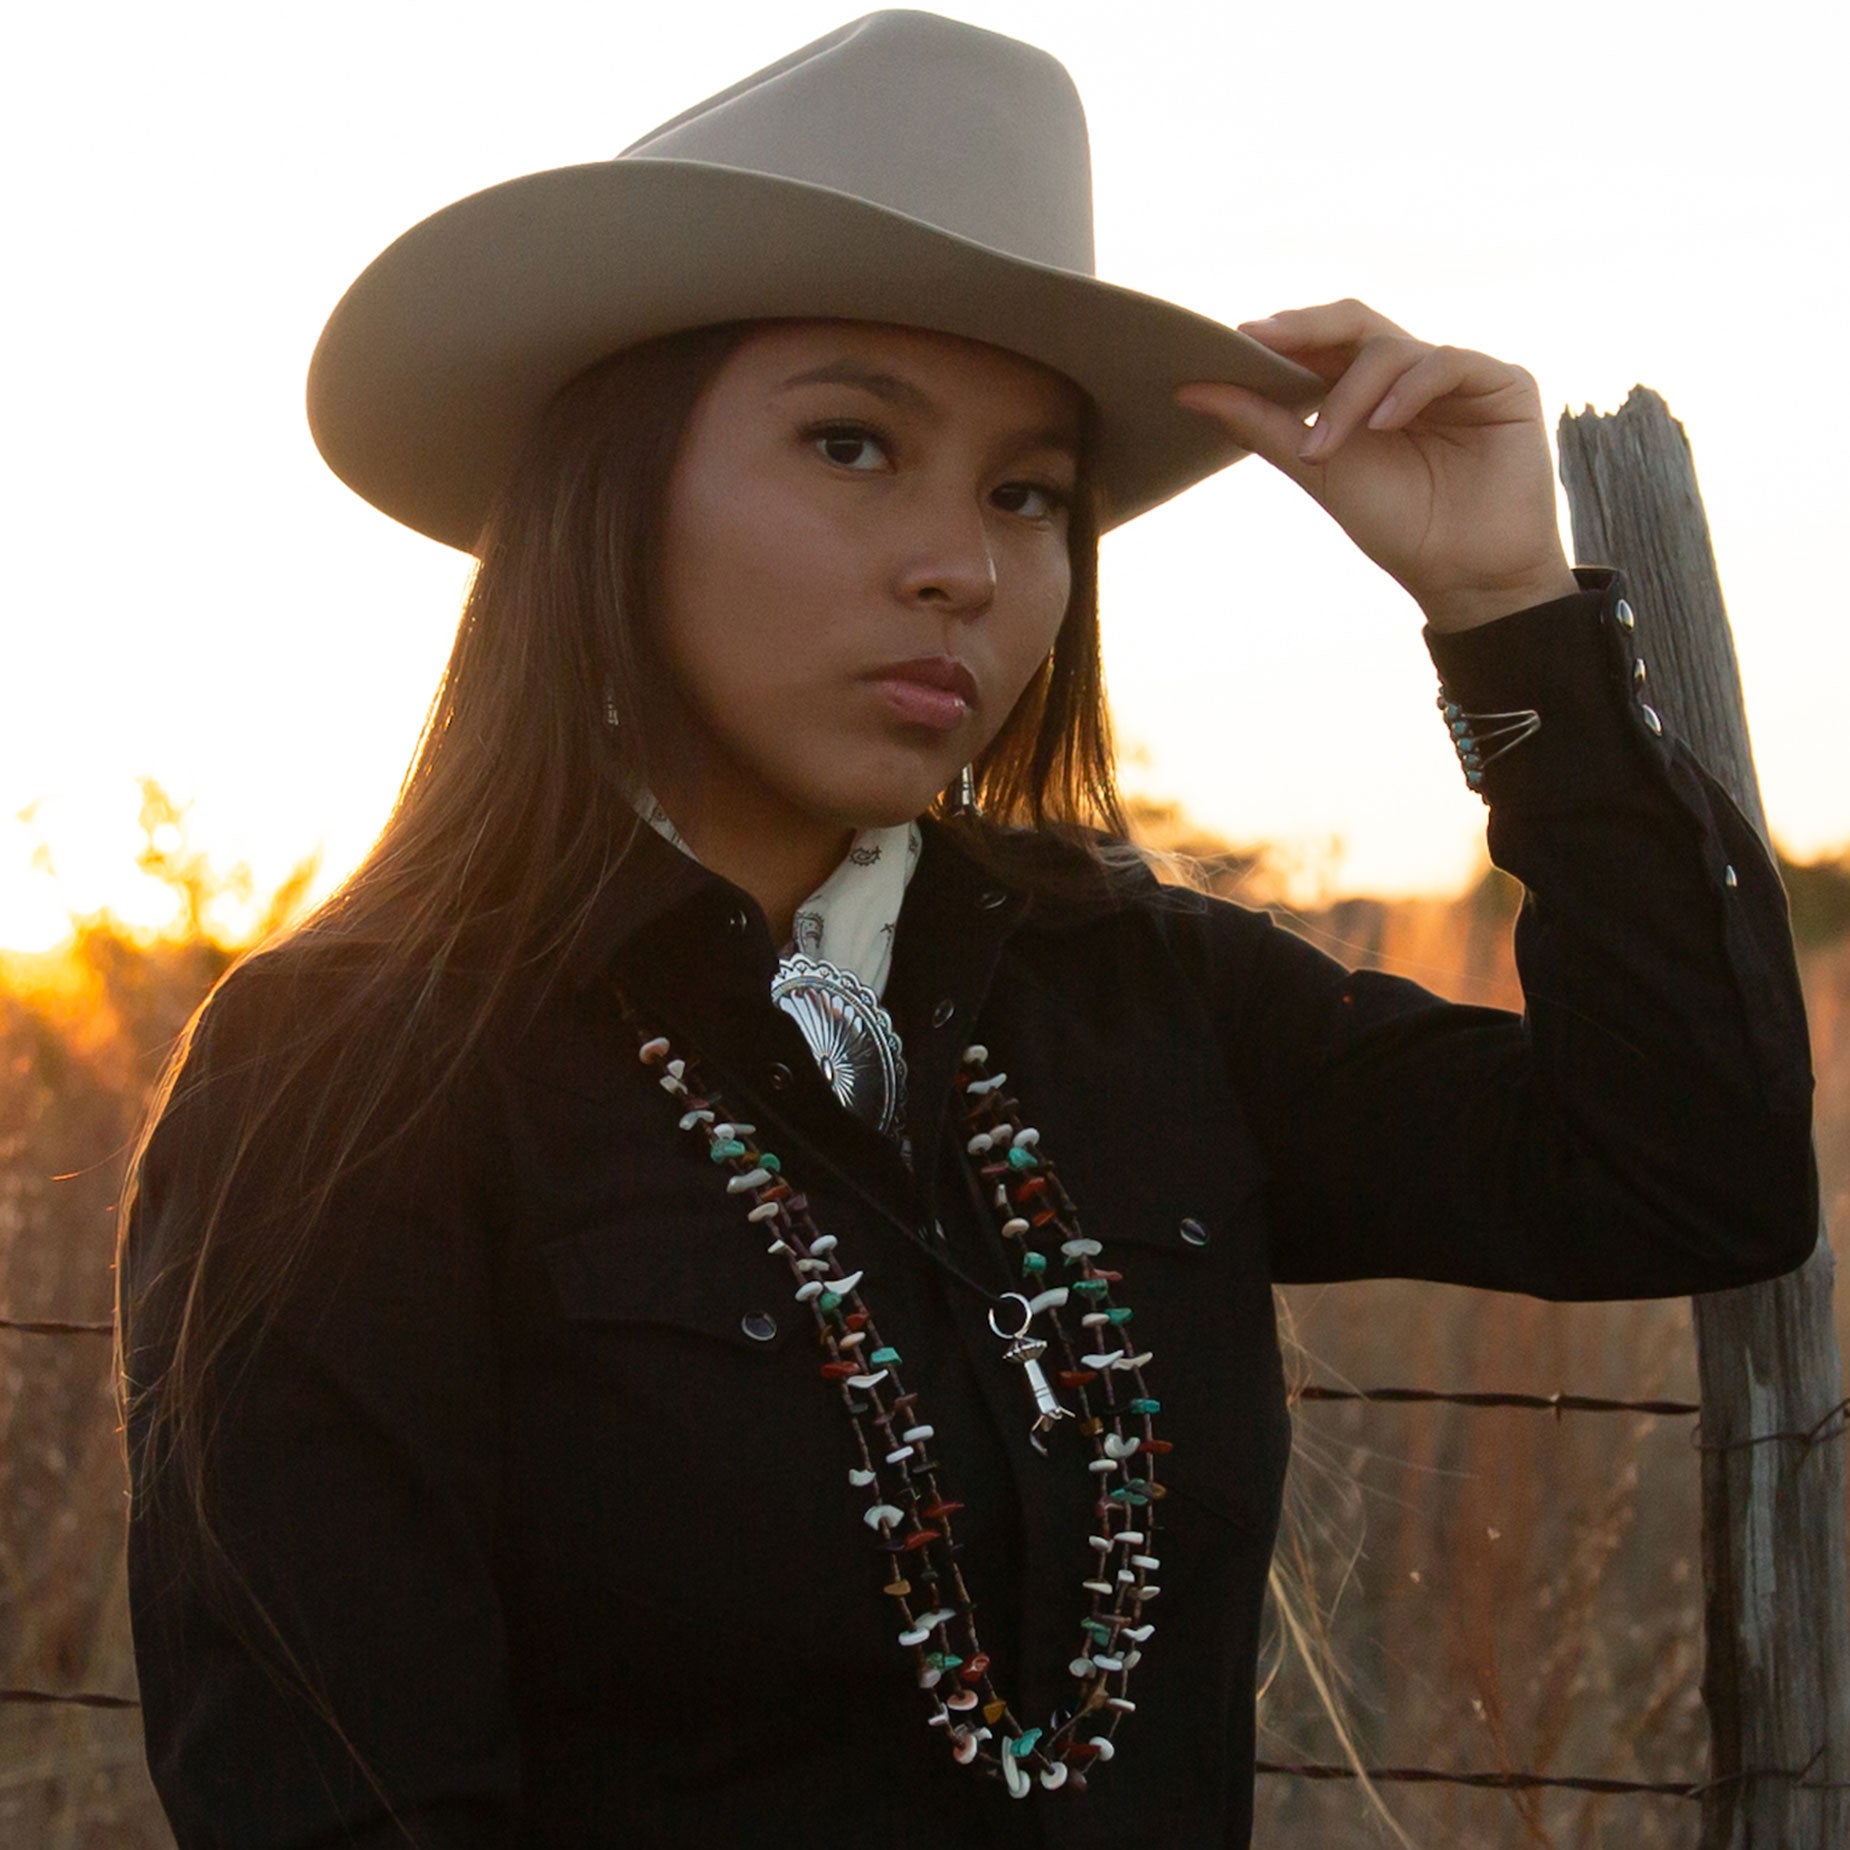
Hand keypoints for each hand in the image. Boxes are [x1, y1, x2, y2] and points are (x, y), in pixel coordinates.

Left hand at [1177, 299, 1578, 631]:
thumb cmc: (1398, 527)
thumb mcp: (1319, 471)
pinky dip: (1408, 389)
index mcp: (1369, 388)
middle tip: (1260, 342)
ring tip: (1322, 447)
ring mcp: (1458, 374)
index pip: (1324, 341)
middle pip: (1356, 323)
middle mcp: (1411, 372)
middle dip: (1306, 330)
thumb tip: (1188, 390)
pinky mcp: (1502, 383)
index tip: (1233, 341)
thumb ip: (1263, 426)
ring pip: (1392, 348)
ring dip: (1348, 395)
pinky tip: (1383, 424)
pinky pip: (1446, 362)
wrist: (1466, 578)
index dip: (1283, 335)